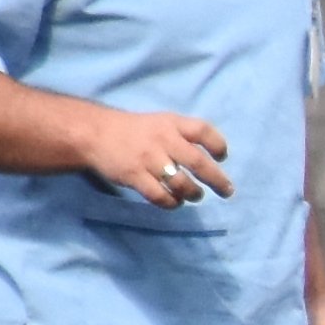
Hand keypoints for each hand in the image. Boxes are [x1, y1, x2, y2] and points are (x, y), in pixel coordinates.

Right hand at [72, 104, 231, 206]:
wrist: (97, 134)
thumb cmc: (137, 131)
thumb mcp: (162, 122)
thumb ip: (184, 135)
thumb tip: (211, 157)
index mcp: (171, 123)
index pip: (202, 130)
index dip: (217, 144)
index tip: (222, 157)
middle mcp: (162, 139)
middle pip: (197, 161)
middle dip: (217, 179)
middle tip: (227, 191)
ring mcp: (148, 159)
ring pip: (180, 182)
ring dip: (194, 193)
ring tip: (196, 195)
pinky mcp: (134, 176)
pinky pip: (160, 196)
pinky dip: (172, 203)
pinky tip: (175, 202)